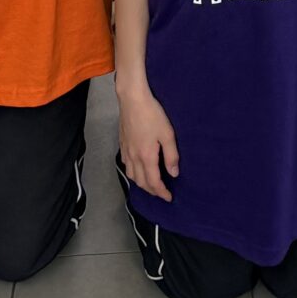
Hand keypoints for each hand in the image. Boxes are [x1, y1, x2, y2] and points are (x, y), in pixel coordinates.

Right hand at [118, 85, 179, 201]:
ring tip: (151, 184)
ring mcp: (126, 151)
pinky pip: (126, 166)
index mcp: (146, 157)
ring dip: (141, 184)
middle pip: (141, 182)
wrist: (132, 99)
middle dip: (152, 191)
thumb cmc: (152, 114)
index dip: (161, 193)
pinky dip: (133, 173)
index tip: (169, 198)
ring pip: (131, 176)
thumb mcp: (167, 134)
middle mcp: (134, 158)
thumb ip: (171, 155)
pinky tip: (138, 169)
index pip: (154, 182)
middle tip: (162, 193)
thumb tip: (174, 174)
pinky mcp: (122, 144)